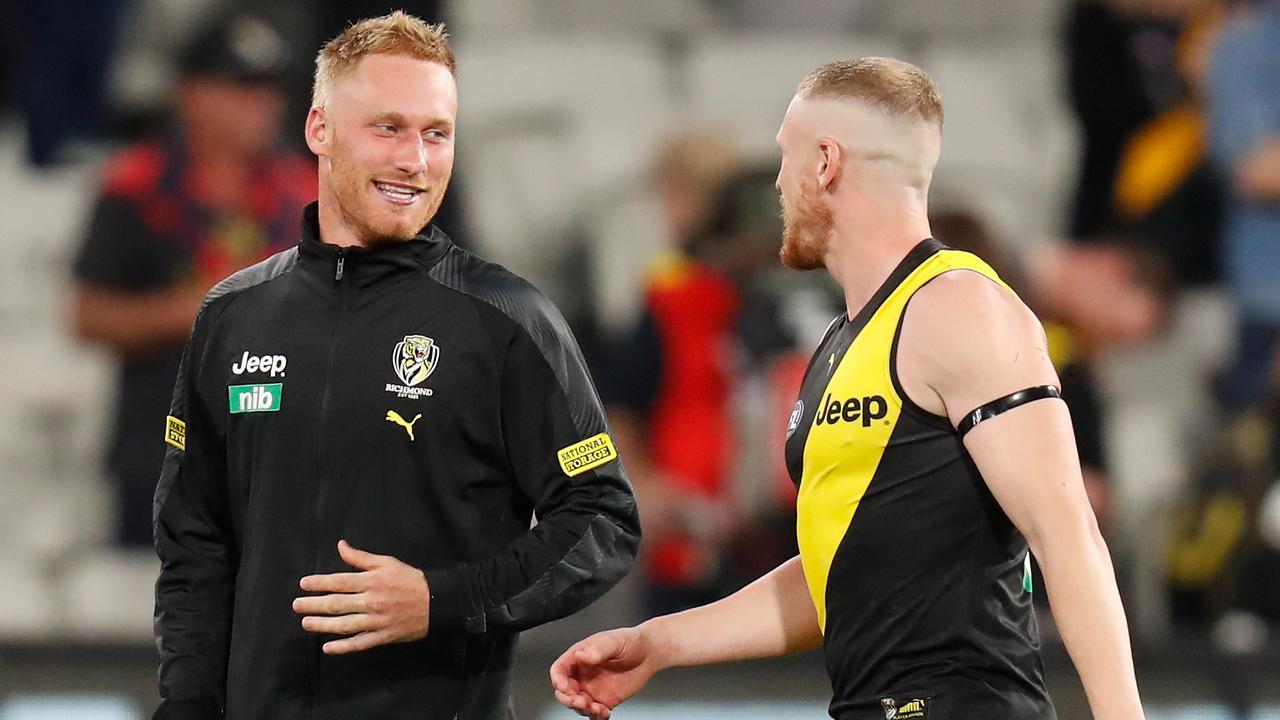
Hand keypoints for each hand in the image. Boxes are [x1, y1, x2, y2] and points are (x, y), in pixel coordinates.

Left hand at [292, 539, 429, 654]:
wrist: (436, 601)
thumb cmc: (409, 579)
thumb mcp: (386, 562)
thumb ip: (361, 557)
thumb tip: (340, 546)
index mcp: (373, 581)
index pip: (340, 582)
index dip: (320, 583)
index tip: (303, 584)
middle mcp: (372, 601)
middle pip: (338, 604)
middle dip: (314, 604)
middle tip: (297, 605)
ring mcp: (377, 620)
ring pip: (345, 624)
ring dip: (323, 625)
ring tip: (306, 623)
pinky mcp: (383, 636)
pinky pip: (360, 643)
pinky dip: (343, 647)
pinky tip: (328, 647)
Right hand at [549, 626, 658, 719]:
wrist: (649, 654)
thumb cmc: (630, 641)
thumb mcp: (614, 641)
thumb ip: (598, 649)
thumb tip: (582, 655)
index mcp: (579, 657)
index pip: (559, 669)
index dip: (558, 679)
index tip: (564, 686)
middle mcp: (583, 674)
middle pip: (564, 691)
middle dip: (568, 699)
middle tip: (580, 701)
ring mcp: (592, 689)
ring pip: (577, 705)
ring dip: (582, 709)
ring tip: (596, 708)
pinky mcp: (604, 701)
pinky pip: (594, 713)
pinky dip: (596, 716)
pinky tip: (604, 712)